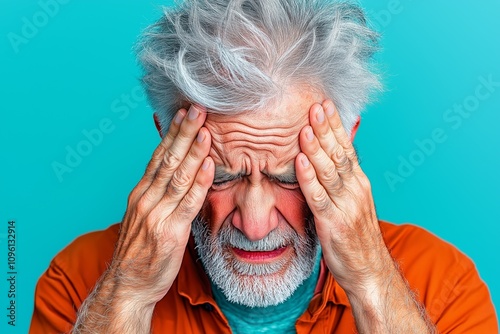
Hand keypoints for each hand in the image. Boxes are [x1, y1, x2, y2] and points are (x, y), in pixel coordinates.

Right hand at [111, 104, 213, 304]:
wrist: (127, 285)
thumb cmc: (140, 251)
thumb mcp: (145, 215)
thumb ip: (160, 194)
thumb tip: (179, 173)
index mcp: (141, 192)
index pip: (159, 156)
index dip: (172, 133)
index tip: (184, 113)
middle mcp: (146, 198)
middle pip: (168, 159)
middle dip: (184, 132)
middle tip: (197, 108)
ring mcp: (156, 214)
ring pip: (178, 176)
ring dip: (193, 151)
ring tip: (205, 129)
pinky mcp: (169, 232)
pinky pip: (187, 202)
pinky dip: (199, 182)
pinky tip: (208, 165)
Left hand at [295, 100, 435, 331]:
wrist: (369, 271)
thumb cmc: (356, 236)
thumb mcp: (352, 202)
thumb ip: (340, 180)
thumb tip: (327, 157)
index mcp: (358, 183)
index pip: (346, 148)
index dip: (334, 126)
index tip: (324, 104)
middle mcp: (355, 190)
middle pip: (338, 154)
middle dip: (326, 128)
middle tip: (315, 105)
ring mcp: (346, 206)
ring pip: (329, 171)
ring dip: (316, 148)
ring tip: (306, 127)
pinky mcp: (334, 223)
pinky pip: (319, 197)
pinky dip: (309, 178)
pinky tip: (300, 161)